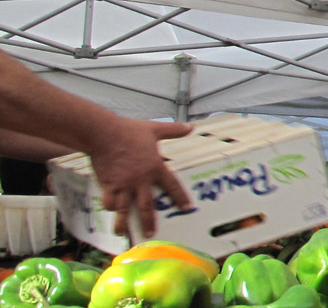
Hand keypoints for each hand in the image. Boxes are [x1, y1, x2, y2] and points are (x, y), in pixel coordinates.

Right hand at [89, 118, 194, 237]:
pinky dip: (109, 207)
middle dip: (149, 222)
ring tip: (123, 234)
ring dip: (124, 223)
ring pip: (125, 209)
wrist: (103, 133)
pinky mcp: (108, 184)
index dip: (180, 198)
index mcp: (155, 168)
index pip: (172, 186)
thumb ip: (173, 131)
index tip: (186, 208)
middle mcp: (141, 180)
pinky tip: (110, 211)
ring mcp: (124, 184)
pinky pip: (109, 201)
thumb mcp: (155, 129)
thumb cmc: (129, 130)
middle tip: (151, 234)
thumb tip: (190, 127)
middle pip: (147, 206)